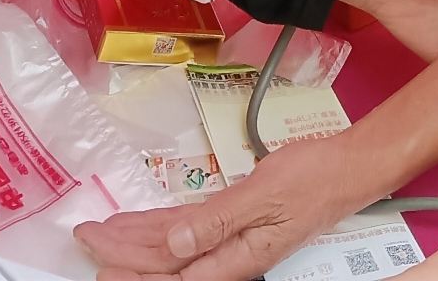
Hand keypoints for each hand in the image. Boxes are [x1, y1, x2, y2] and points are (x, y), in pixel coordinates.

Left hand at [81, 134, 366, 280]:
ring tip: (104, 233)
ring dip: (139, 241)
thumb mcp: (264, 195)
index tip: (95, 245)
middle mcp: (231, 255)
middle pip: (167, 263)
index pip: (170, 270)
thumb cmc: (314, 178)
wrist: (351, 168)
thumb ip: (217, 221)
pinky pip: (192, 229)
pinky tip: (144, 222)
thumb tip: (174, 246)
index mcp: (236, 257)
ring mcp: (234, 239)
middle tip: (86, 239)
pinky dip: (164, 226)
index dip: (129, 261)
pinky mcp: (238, 220)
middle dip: (124, 253)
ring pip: (176, 248)